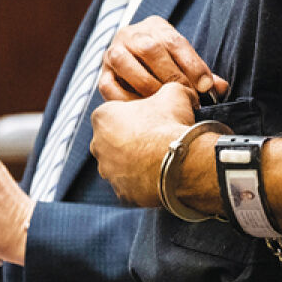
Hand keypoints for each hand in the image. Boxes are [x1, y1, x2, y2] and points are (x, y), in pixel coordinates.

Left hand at [90, 82, 196, 206]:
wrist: (179, 161)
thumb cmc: (170, 123)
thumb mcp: (173, 93)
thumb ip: (170, 88)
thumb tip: (183, 90)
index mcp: (102, 116)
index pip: (114, 113)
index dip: (134, 115)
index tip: (150, 118)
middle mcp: (98, 145)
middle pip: (113, 139)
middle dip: (130, 139)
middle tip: (155, 138)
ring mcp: (108, 171)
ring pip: (120, 164)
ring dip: (135, 162)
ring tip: (160, 158)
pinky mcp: (121, 192)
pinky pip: (131, 185)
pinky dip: (143, 181)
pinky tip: (161, 174)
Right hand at [98, 15, 228, 101]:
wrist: (134, 63)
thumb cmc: (166, 64)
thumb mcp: (184, 61)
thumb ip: (200, 73)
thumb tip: (220, 87)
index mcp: (155, 26)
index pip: (174, 40)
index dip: (191, 64)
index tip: (205, 86)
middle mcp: (130, 34)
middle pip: (149, 49)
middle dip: (172, 76)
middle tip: (188, 97)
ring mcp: (112, 53)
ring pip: (124, 63)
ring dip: (148, 85)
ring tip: (166, 104)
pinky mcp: (102, 75)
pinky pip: (109, 87)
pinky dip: (126, 100)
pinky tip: (145, 110)